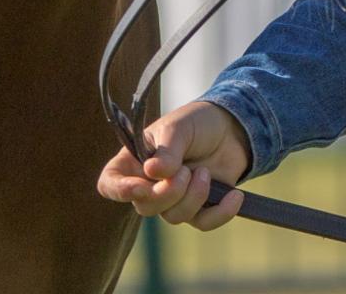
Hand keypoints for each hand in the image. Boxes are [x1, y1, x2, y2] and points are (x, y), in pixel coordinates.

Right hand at [97, 101, 251, 229]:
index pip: (111, 182)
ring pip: (174, 217)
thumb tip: (153, 173)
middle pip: (145, 207)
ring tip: (205, 171)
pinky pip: (203, 223)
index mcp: (136, 160)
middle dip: (167, 193)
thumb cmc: (197, 121)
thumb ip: (167, 149)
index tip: (140, 187)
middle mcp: (150, 184)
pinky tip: (235, 196)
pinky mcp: (199, 206)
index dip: (119, 190)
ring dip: (194, 196)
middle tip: (186, 171)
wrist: (233, 126)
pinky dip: (220, 212)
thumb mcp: (180, 126)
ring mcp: (174, 198)